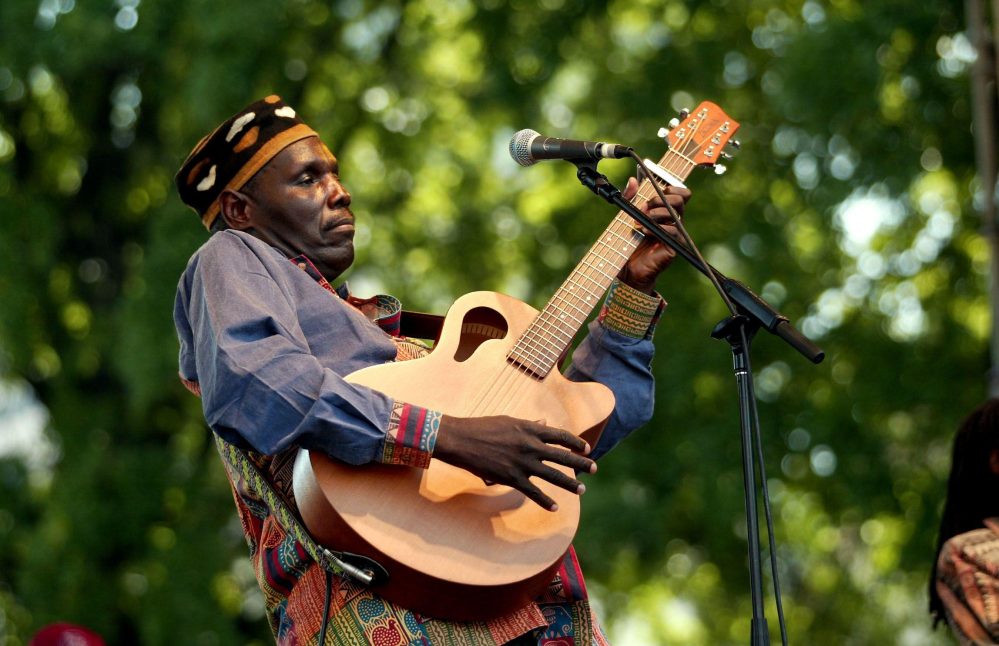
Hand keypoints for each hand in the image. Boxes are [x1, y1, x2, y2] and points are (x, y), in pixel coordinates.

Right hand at [433, 414, 596, 510]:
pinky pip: (533, 492)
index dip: (575, 442)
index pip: (560, 436)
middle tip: (595, 468)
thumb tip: (543, 423)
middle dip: (581, 463)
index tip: (586, 448)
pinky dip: (545, 501)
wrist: (461, 439)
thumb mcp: (508, 421)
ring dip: (570, 484)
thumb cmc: (482, 427)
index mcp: (530, 429)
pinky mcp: (512, 478)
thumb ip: (528, 425)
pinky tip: (555, 507)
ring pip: (553, 476)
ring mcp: (523, 463)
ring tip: (582, 490)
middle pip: (563, 456)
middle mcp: (531, 446)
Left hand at [617, 176, 691, 293]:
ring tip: (641, 219)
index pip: (681, 194)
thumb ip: (630, 197)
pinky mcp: (673, 246)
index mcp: (667, 210)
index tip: (660, 189)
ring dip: (657, 213)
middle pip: (681, 200)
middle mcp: (674, 220)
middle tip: (646, 205)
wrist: (628, 266)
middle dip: (661, 199)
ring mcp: (675, 233)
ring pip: (676, 214)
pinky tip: (644, 230)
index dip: (674, 187)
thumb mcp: (626, 214)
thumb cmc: (629, 240)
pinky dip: (657, 228)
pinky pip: (673, 231)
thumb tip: (632, 180)